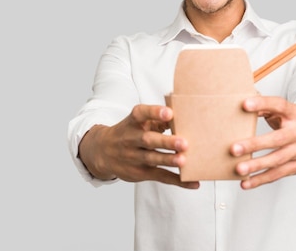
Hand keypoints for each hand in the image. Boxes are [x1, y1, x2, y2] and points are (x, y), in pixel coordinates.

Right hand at [78, 104, 199, 188]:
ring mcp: (134, 158)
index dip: (154, 113)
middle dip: (165, 142)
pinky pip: (160, 177)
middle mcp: (131, 139)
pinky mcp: (140, 173)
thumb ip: (157, 120)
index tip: (169, 113)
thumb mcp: (138, 122)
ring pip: (152, 159)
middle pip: (147, 140)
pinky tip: (193, 183)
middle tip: (183, 142)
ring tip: (183, 160)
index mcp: (132, 122)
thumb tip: (181, 119)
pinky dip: (177, 181)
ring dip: (169, 161)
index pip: (141, 114)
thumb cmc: (129, 133)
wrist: (103, 152)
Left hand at [231, 97, 295, 189]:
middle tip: (234, 148)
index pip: (279, 106)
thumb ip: (267, 107)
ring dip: (256, 166)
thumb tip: (244, 105)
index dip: (262, 104)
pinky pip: (278, 174)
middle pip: (277, 139)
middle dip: (255, 145)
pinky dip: (261, 179)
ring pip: (277, 160)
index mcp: (295, 114)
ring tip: (239, 169)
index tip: (245, 104)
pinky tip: (247, 182)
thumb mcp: (288, 109)